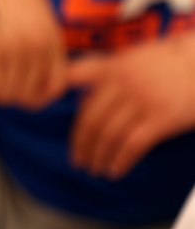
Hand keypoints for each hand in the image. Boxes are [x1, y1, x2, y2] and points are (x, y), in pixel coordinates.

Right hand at [0, 0, 66, 114]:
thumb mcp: (29, 9)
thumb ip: (33, 38)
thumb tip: (24, 67)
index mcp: (51, 36)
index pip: (53, 87)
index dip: (34, 98)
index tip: (16, 94)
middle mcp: (37, 45)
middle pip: (26, 95)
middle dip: (8, 97)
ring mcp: (14, 47)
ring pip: (5, 94)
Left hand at [68, 33, 194, 178]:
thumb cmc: (167, 61)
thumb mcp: (131, 57)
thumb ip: (102, 71)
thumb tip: (78, 97)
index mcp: (112, 68)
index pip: (76, 89)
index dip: (64, 104)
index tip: (60, 130)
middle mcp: (123, 84)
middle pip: (91, 120)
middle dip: (81, 144)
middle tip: (78, 160)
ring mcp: (142, 101)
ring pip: (109, 135)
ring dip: (99, 156)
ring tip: (95, 169)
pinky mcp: (161, 118)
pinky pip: (132, 145)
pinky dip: (120, 161)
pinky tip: (115, 171)